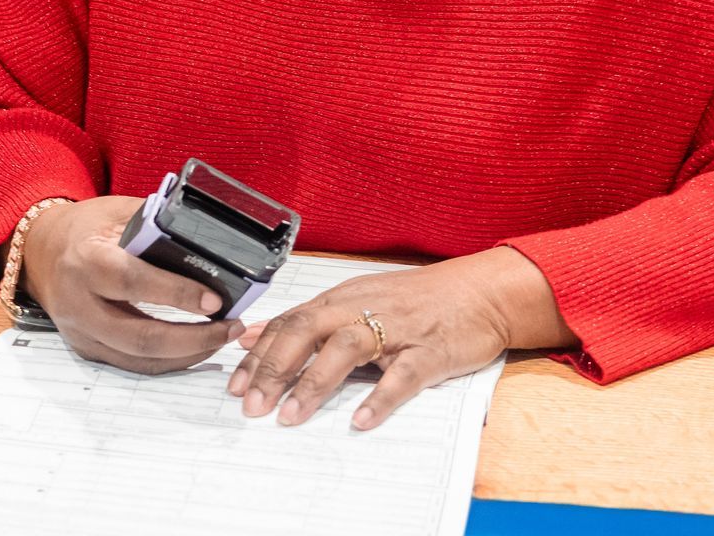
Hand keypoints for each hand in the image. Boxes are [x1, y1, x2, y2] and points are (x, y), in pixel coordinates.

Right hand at [21, 195, 244, 373]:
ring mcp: (81, 332)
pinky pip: (132, 364)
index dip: (177, 293)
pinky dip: (169, 360)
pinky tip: (196, 348)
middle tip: (230, 328)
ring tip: (222, 338)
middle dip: (193, 338)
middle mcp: (78, 302)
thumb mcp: (119, 212)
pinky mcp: (87, 348)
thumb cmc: (85, 228)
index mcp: (86, 260)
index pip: (133, 282)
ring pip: (139, 359)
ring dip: (187, 354)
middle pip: (140, 336)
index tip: (215, 300)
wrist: (41, 252)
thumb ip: (156, 227)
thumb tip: (208, 243)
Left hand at [228, 247, 568, 430]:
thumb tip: (255, 334)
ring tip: (290, 415)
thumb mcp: (357, 301)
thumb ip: (308, 318)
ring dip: (314, 382)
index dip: (259, 352)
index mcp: (342, 298)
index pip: (290, 322)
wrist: (479, 292)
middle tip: (251, 405)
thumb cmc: (415, 300)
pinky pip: (402, 375)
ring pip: (345, 349)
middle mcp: (362, 307)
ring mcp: (397, 328)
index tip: (234, 384)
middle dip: (274, 368)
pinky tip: (361, 421)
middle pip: (307, 331)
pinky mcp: (430, 349)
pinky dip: (380, 397)